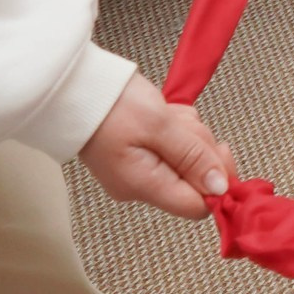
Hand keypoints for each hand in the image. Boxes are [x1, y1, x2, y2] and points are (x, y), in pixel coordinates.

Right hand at [78, 72, 234, 218]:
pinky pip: (173, 147)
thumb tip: (221, 189)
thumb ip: (193, 157)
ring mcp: (139, 171)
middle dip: (201, 147)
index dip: (218, 182)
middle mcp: (141, 187)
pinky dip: (176, 128)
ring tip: (167, 115)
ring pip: (188, 159)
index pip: (197, 206)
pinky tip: (162, 113)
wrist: (72, 87)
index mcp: (145, 186)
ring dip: (189, 133)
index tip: (220, 150)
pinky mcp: (138, 156)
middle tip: (182, 123)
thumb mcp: (159, 125)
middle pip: (196, 179)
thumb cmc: (111, 104)